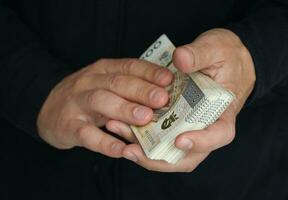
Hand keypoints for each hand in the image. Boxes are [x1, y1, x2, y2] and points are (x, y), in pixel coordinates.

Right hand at [37, 58, 172, 157]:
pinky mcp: (68, 126)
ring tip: (146, 117)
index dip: (149, 72)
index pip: (129, 66)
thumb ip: (129, 86)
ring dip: (125, 109)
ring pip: (101, 102)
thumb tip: (164, 94)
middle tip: (162, 99)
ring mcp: (77, 103)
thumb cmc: (87, 96)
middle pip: (117, 83)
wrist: (47, 108)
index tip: (169, 79)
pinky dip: (105, 142)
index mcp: (104, 70)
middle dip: (141, 90)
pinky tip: (122, 149)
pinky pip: (87, 134)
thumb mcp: (105, 84)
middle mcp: (90, 82)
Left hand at [121, 28, 255, 171]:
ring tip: (116, 129)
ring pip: (168, 150)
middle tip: (131, 150)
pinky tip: (119, 123)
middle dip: (159, 158)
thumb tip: (180, 59)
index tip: (180, 140)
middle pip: (188, 155)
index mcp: (223, 111)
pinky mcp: (174, 122)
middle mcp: (206, 125)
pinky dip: (139, 135)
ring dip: (142, 148)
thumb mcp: (216, 48)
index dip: (201, 142)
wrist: (223, 58)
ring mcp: (188, 126)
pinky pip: (157, 136)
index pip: (219, 134)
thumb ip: (199, 54)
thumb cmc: (225, 55)